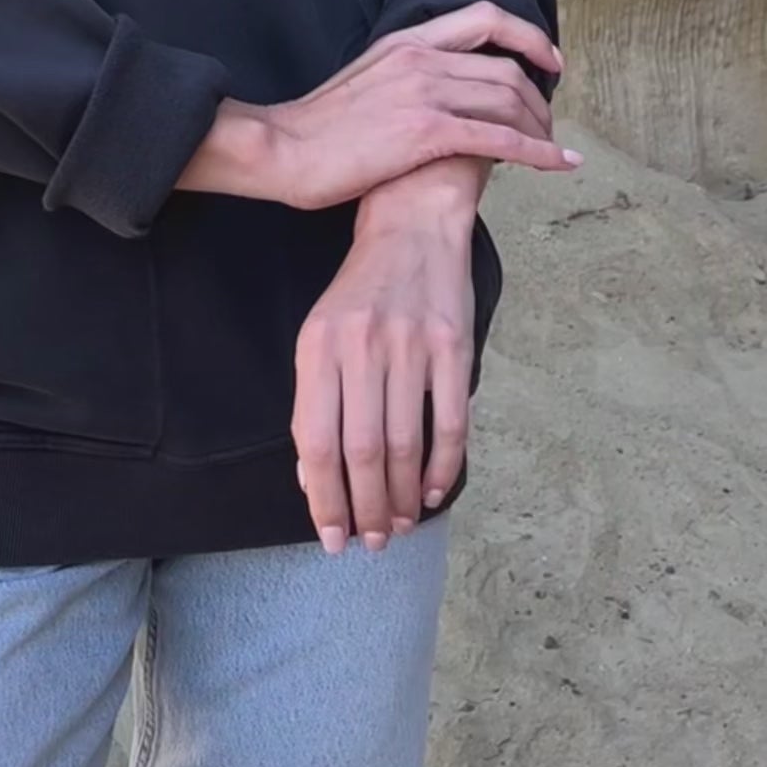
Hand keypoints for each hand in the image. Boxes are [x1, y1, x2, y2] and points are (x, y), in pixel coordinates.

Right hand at [256, 1, 573, 213]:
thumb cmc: (315, 127)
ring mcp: (425, 94)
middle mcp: (421, 59)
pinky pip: (501, 140)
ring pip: (511, 102)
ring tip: (553, 152)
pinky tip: (558, 166)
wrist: (281, 148)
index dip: (527, 36)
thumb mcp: (362, 78)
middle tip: (549, 126)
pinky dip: (539, 153)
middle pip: (507, 69)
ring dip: (542, 129)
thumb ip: (400, 74)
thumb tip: (431, 90)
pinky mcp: (427, 133)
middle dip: (540, 100)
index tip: (549, 60)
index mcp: (405, 42)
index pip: (484, 17)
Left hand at [291, 157, 482, 554]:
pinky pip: (449, 424)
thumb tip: (313, 478)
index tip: (331, 537)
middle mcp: (362, 347)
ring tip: (397, 527)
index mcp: (318, 346)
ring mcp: (410, 348)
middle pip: (361, 451)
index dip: (322, 498)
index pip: (315, 440)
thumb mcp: (320, 334)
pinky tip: (430, 493)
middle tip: (371, 543)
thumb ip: (316, 401)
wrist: (412, 224)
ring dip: (401, 498)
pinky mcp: (453, 348)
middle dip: (364, 509)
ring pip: (404, 445)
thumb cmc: (360, 290)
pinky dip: (441, 468)